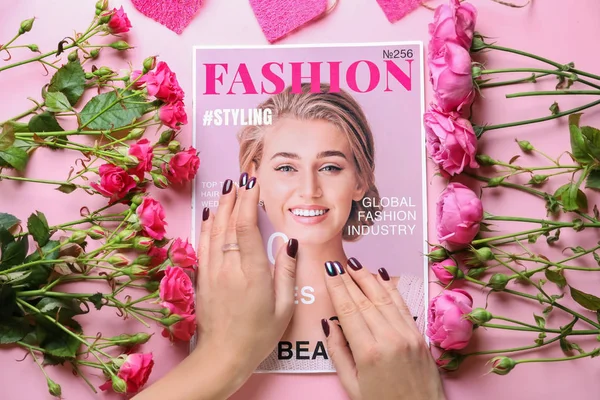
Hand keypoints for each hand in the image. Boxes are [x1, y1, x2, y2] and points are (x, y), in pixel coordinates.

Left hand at [134, 175, 297, 399]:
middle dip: (235, 195)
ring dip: (220, 206)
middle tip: (242, 174)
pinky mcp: (202, 278)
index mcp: (251, 272)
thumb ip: (286, 273)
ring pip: (213, 230)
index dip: (248, 200)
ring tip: (228, 187)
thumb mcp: (283, 308)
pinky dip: (206, 225)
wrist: (223, 357)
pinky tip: (209, 214)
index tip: (253, 181)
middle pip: (227, 222)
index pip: (246, 226)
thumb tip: (289, 243)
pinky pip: (203, 244)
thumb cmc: (258, 335)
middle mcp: (228, 267)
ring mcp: (212, 271)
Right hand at [322, 259, 444, 399]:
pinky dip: (390, 288)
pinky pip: (402, 306)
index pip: (348, 310)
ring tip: (356, 264)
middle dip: (349, 279)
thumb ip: (338, 353)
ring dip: (368, 278)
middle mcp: (390, 339)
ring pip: (384, 298)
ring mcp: (408, 335)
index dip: (337, 288)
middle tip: (337, 263)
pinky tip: (382, 276)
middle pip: (365, 300)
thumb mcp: (351, 385)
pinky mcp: (419, 336)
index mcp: (369, 352)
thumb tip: (329, 325)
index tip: (329, 272)